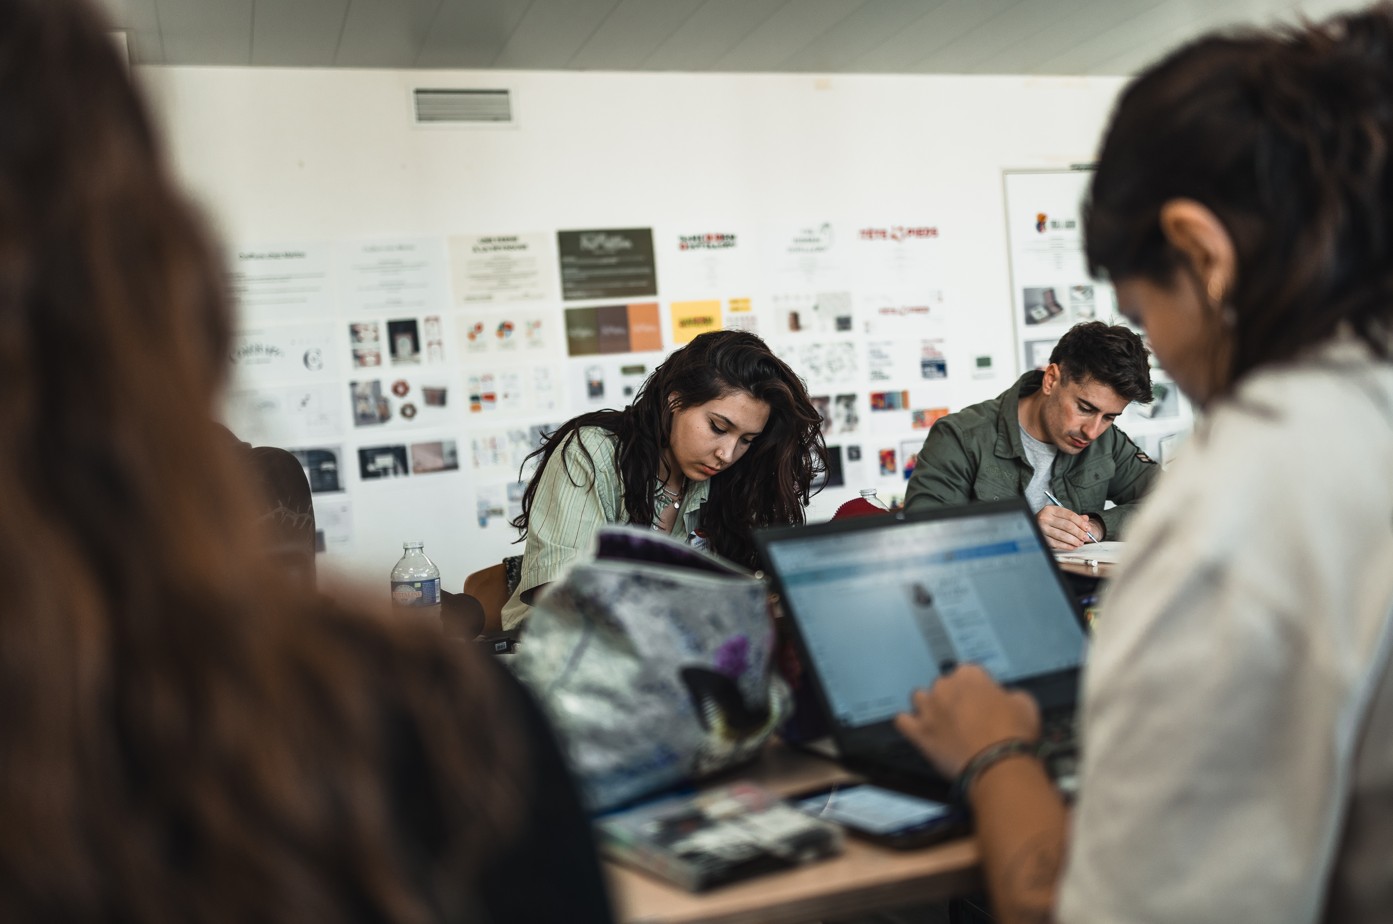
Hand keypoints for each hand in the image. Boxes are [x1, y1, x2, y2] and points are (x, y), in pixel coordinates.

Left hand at [894, 665, 1040, 778]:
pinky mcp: (918, 732)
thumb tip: (1003, 697)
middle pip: (943, 685)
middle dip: (952, 697)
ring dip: (929, 707)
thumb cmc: (1014, 733)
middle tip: (966, 716)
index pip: (968, 672)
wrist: (998, 764)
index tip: (983, 700)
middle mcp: (944, 687)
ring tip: (941, 722)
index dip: (977, 687)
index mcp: (969, 676)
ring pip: (919, 698)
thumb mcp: (1024, 704)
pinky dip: (909, 724)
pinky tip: (917, 729)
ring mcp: (927, 709)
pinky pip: (902, 721)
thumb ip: (1009, 694)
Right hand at [1036, 505, 1091, 549]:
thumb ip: (1073, 517)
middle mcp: (1044, 518)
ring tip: (1080, 542)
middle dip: (1079, 532)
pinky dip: (1067, 546)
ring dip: (1074, 540)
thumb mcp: (1059, 515)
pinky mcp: (1042, 538)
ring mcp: (1042, 529)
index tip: (1087, 528)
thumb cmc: (1048, 521)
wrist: (1032, 526)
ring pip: (1063, 535)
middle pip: (1067, 525)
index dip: (1081, 522)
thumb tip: (1086, 519)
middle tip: (1086, 537)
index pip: (1070, 515)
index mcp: (1050, 509)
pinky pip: (1057, 543)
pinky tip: (1073, 546)